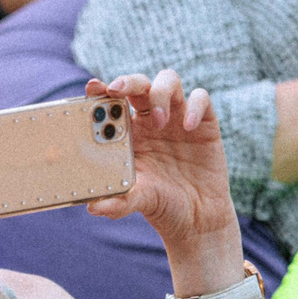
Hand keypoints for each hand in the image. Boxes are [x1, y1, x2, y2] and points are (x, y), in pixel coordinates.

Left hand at [83, 70, 238, 251]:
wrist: (198, 218)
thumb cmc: (162, 204)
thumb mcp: (138, 201)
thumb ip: (118, 201)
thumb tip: (93, 208)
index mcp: (128, 132)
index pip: (112, 100)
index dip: (102, 89)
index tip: (93, 88)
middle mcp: (150, 119)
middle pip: (138, 84)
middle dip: (128, 81)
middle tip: (118, 90)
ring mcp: (178, 117)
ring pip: (168, 81)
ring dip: (159, 93)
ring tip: (158, 120)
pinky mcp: (204, 122)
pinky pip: (201, 98)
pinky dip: (194, 106)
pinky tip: (189, 127)